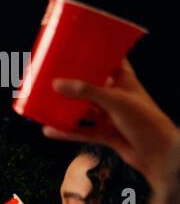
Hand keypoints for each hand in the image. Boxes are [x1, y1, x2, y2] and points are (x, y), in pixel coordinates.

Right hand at [45, 60, 178, 189]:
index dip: (93, 55)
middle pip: (90, 86)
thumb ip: (87, 92)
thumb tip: (57, 84)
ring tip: (44, 104)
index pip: (109, 62)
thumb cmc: (145, 121)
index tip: (73, 49)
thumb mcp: (116, 101)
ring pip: (83, 110)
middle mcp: (116, 97)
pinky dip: (66, 132)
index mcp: (124, 82)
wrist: (159, 154)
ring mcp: (110, 116)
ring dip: (65, 109)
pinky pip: (82, 131)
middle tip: (50, 76)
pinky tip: (49, 130)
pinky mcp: (105, 134)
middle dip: (71, 83)